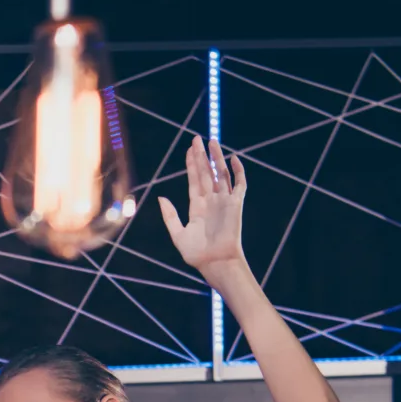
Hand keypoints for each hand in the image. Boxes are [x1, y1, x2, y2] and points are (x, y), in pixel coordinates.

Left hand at [156, 138, 247, 274]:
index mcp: (196, 206)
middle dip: (201, 156)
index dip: (192, 164)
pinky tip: (233, 158)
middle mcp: (211, 201)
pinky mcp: (236, 204)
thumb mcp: (178, 234)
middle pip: (206, 173)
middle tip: (197, 139)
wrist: (216, 262)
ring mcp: (224, 201)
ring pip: (221, 174)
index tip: (189, 149)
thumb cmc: (197, 254)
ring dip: (217, 158)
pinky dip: (238, 171)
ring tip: (212, 142)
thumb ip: (169, 215)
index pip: (194, 180)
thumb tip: (161, 197)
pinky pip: (239, 184)